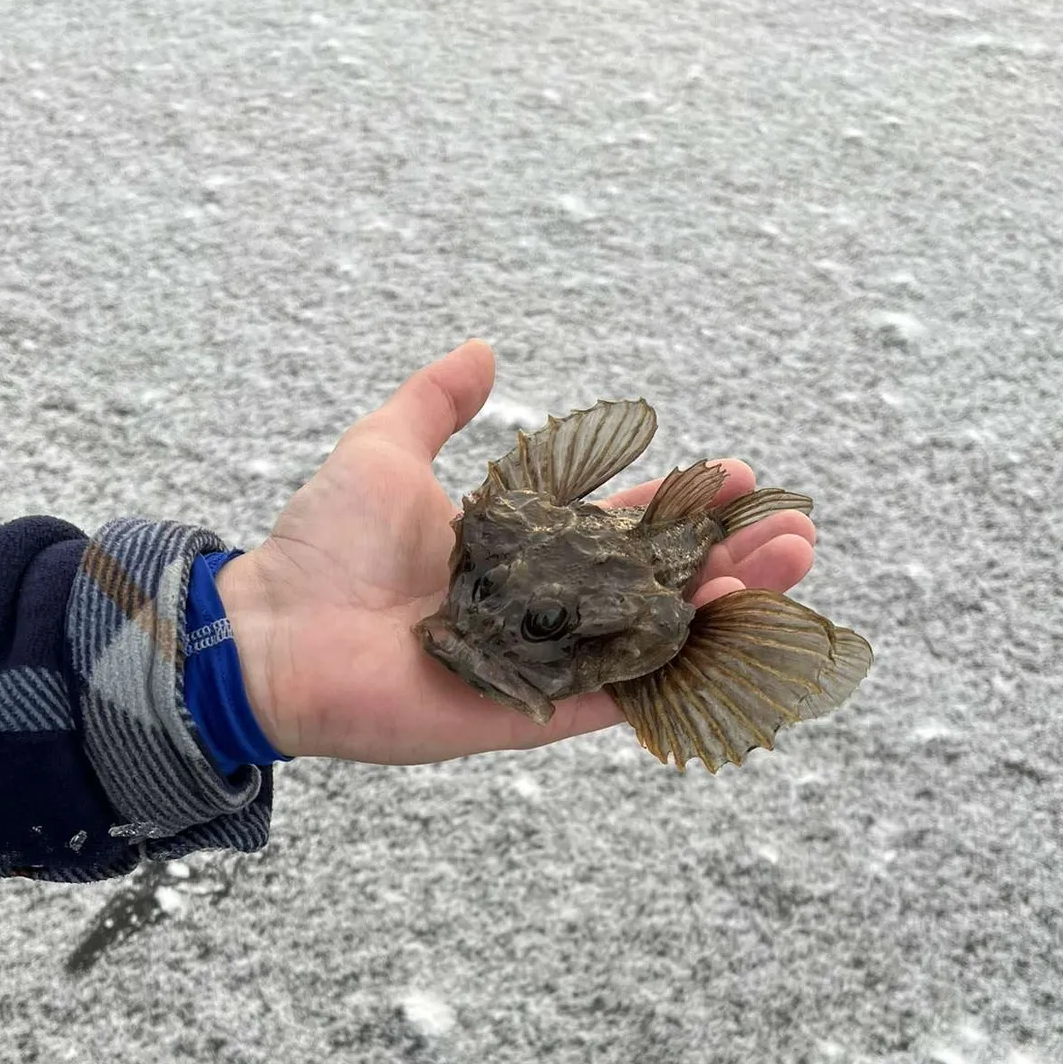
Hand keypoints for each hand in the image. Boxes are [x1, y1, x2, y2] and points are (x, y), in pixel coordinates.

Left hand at [217, 341, 816, 764]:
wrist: (271, 629)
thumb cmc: (321, 544)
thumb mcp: (383, 451)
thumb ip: (434, 404)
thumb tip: (480, 351)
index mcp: (521, 550)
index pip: (620, 524)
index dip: (679, 501)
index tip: (734, 472)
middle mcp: (544, 608)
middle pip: (655, 581)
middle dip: (725, 554)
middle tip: (791, 528)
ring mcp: (543, 663)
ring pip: (653, 637)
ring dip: (723, 607)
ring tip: (786, 567)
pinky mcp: (528, 712)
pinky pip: (615, 697)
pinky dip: (673, 674)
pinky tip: (730, 639)